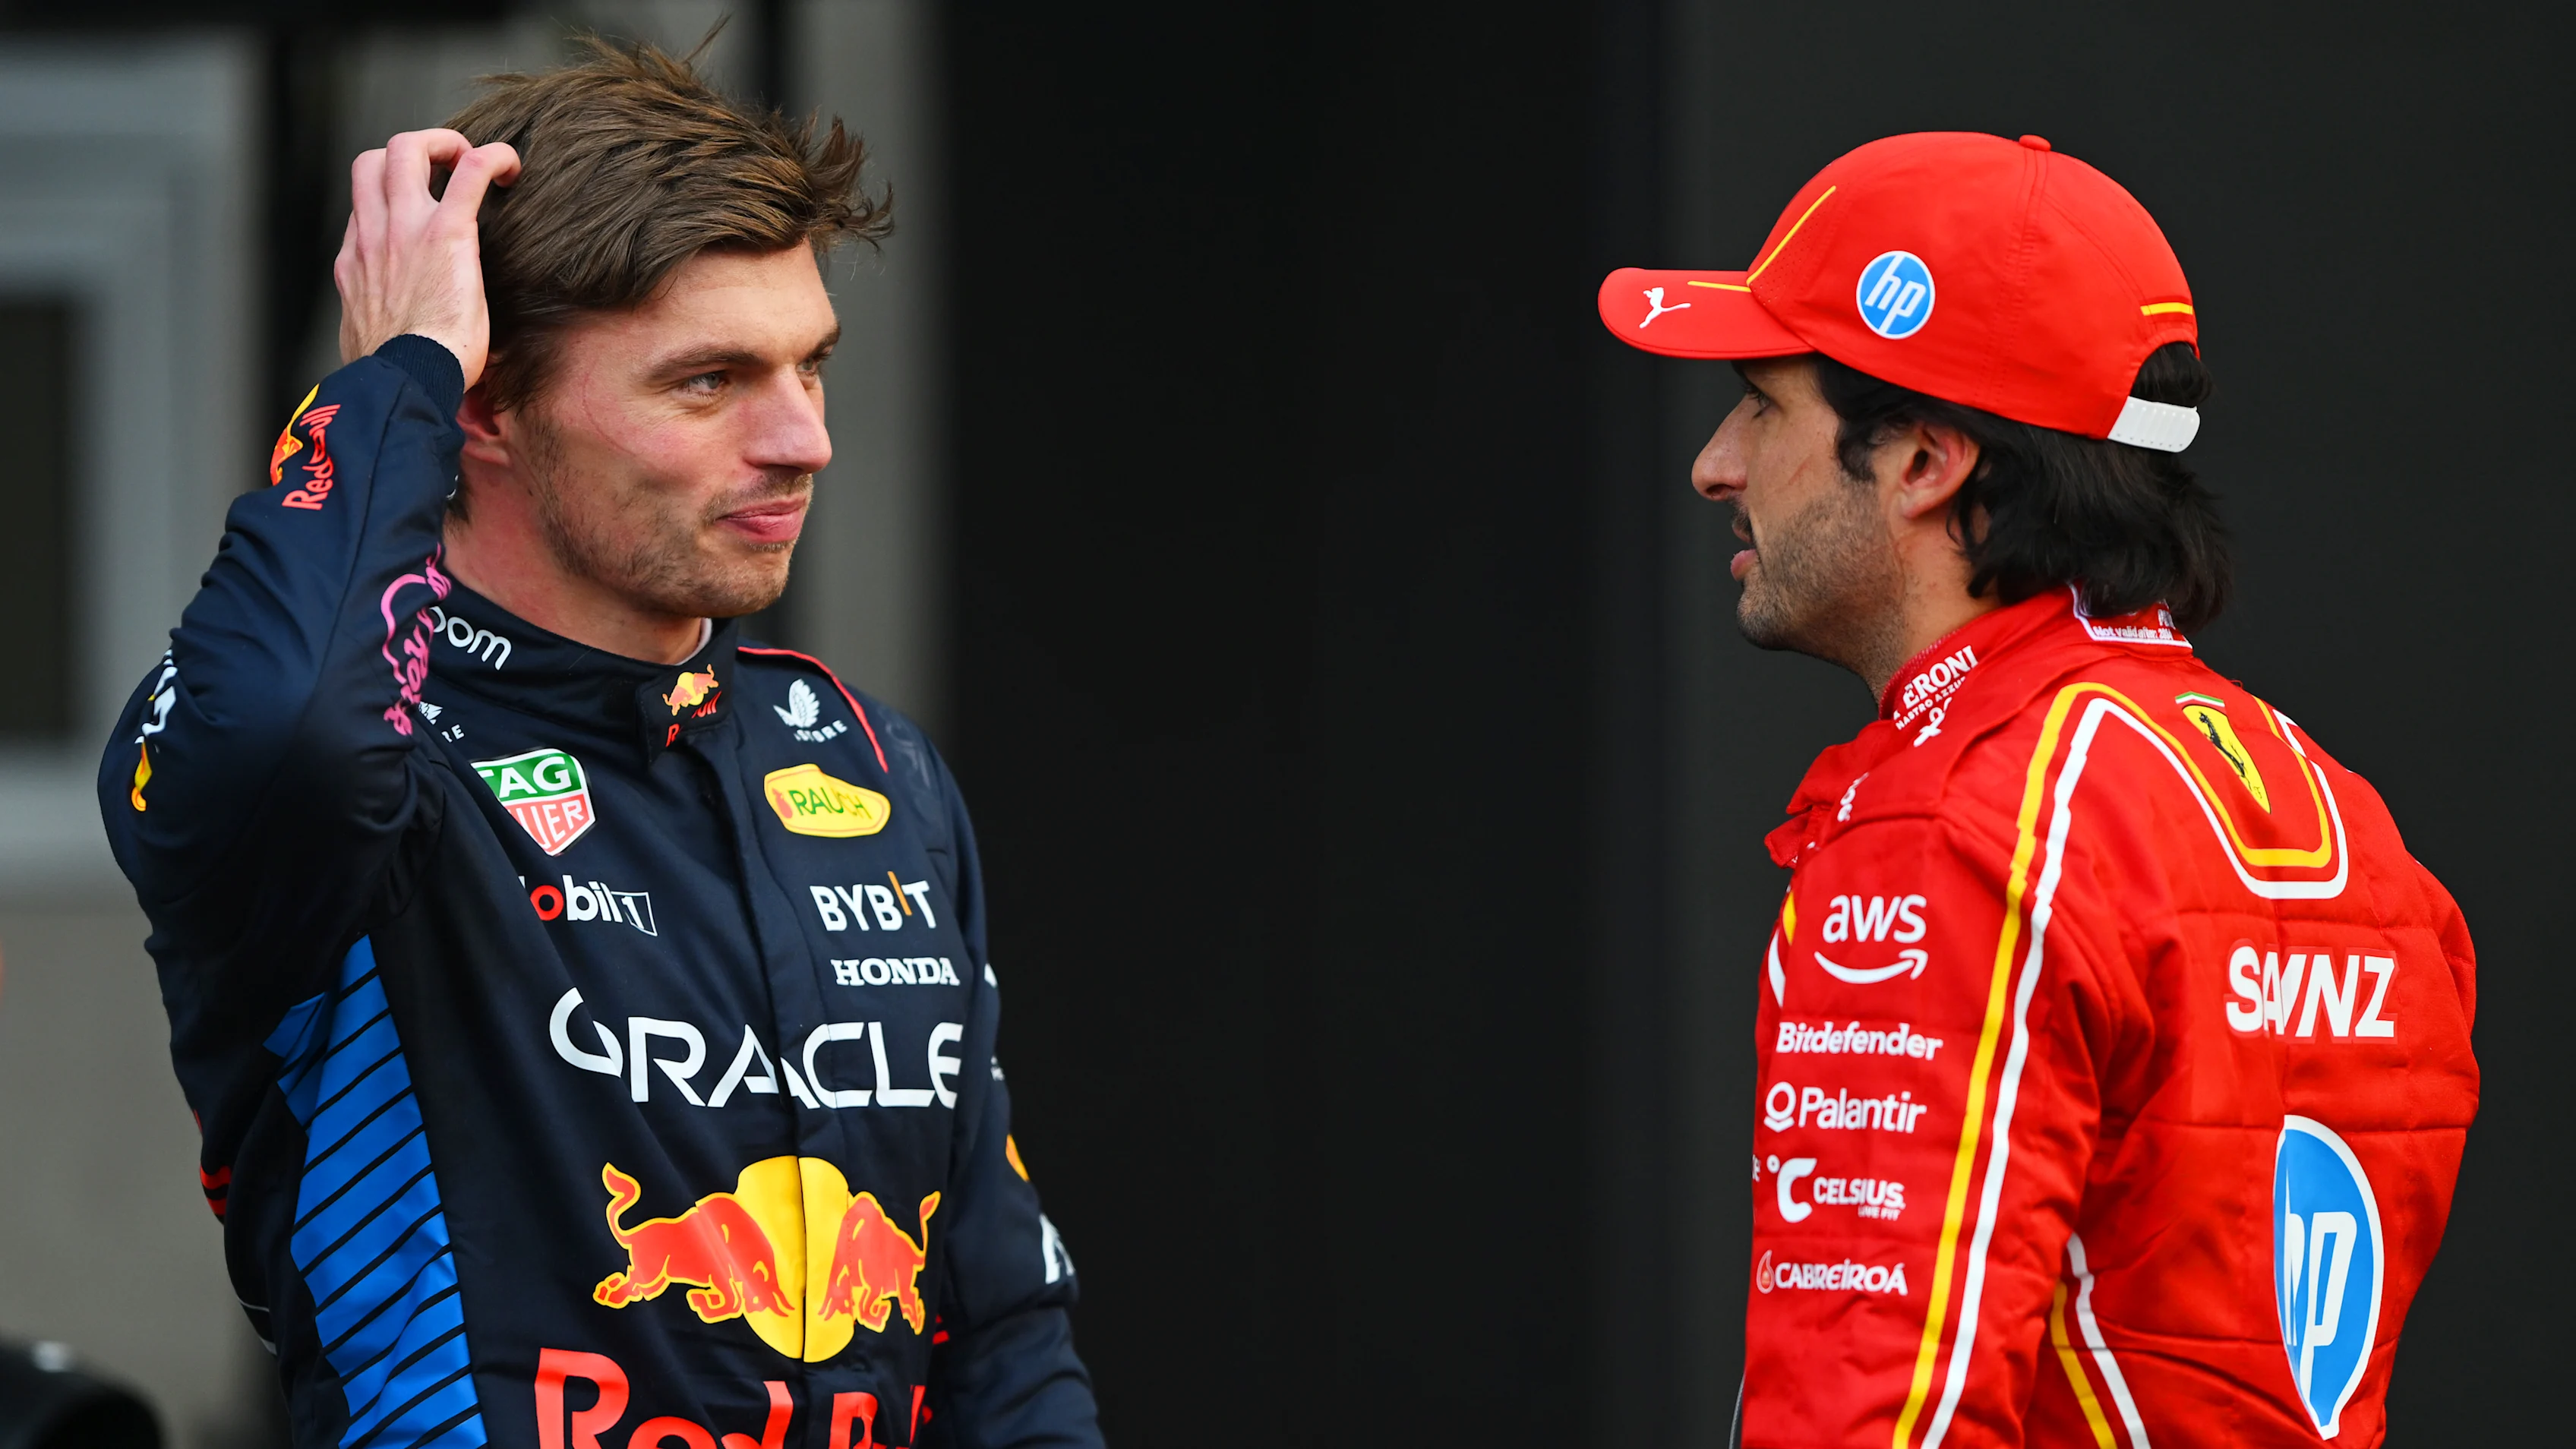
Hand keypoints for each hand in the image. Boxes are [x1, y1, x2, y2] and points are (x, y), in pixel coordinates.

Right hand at [334, 129, 520, 385]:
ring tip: (478, 163)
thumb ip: (377, 322)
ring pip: (407, 147)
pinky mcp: (446, 232)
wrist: (404, 380)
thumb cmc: (397, 374)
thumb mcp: (367, 340)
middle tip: (448, 169)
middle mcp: (373, 235)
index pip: (362, 205)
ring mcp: (405, 228)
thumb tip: (390, 336)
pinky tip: (510, 167)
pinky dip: (492, 157)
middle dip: (411, 151)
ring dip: (445, 143)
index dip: (391, 195)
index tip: (423, 209)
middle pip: (372, 160)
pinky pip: (469, 170)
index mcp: (356, 261)